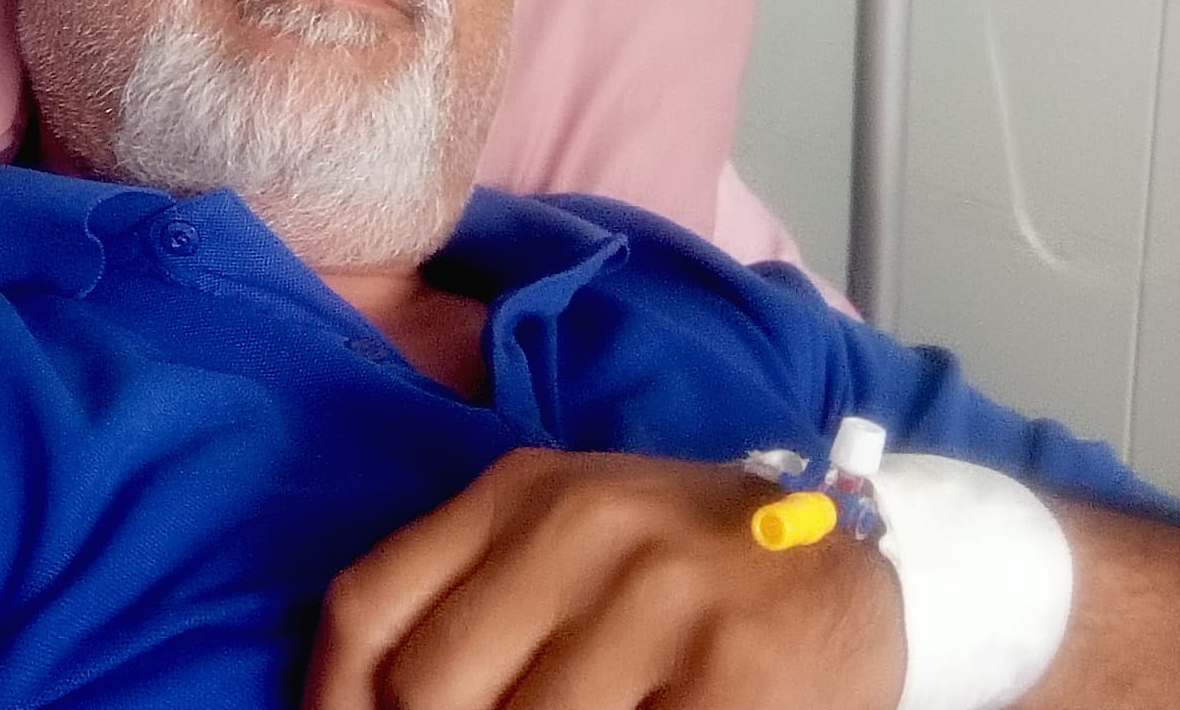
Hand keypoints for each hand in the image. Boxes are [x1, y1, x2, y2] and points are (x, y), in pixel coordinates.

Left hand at [304, 447, 905, 709]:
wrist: (846, 566)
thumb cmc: (679, 571)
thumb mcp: (562, 543)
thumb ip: (466, 599)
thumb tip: (367, 702)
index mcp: (521, 490)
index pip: (367, 608)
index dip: (333, 703)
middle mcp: (585, 526)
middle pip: (430, 687)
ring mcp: (665, 596)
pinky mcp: (737, 671)